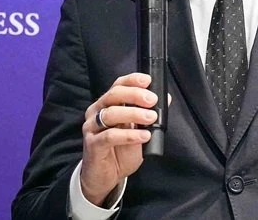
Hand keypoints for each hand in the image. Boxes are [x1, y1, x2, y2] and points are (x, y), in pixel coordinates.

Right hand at [79, 72, 159, 206]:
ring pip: (110, 114)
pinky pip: (110, 136)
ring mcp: (92, 128)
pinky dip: (129, 135)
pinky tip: (143, 136)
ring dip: (133, 114)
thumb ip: (148, 115)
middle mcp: (96, 112)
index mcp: (107, 104)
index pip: (117, 85)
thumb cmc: (120, 151)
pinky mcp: (92, 144)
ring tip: (151, 118)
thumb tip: (165, 99)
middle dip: (134, 95)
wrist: (105, 177)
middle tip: (152, 101)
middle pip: (113, 95)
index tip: (148, 81)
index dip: (132, 80)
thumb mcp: (138, 131)